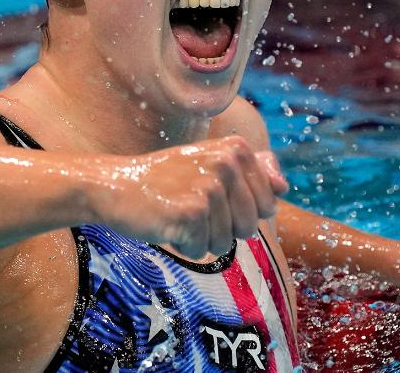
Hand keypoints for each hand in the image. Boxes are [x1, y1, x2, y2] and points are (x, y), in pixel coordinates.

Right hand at [101, 136, 288, 258]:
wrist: (115, 186)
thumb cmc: (166, 180)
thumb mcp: (211, 164)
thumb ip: (253, 171)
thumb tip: (284, 186)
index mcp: (236, 148)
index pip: (268, 205)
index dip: (240, 212)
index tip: (210, 196)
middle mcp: (226, 163)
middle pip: (250, 227)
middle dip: (222, 229)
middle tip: (192, 208)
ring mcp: (209, 187)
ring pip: (226, 243)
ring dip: (200, 239)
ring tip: (178, 214)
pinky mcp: (191, 213)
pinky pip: (202, 251)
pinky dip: (184, 247)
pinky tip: (167, 224)